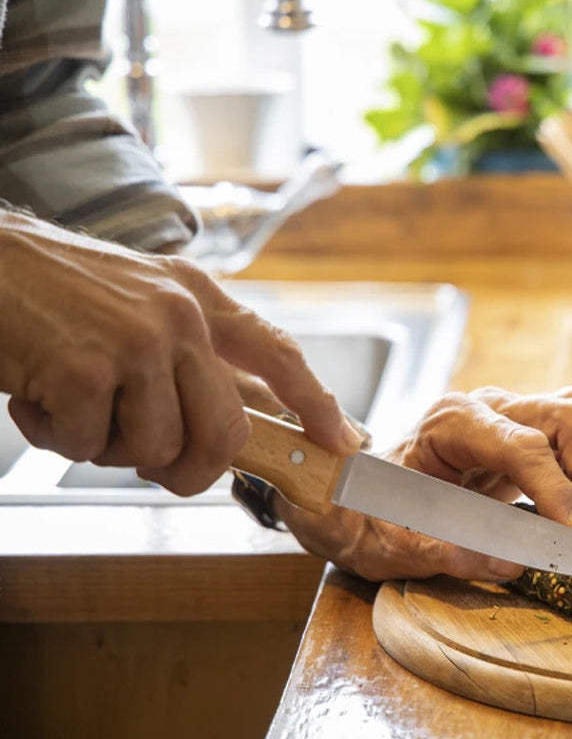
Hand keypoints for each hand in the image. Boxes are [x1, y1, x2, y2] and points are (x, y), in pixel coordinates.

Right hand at [0, 210, 361, 494]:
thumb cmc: (59, 291)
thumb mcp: (144, 302)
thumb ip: (195, 355)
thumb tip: (246, 414)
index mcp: (198, 297)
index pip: (278, 353)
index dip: (317, 403)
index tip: (341, 441)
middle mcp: (180, 316)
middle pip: (226, 434)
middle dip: (191, 469)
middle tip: (152, 462)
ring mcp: (138, 341)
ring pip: (158, 449)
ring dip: (110, 446)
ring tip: (78, 402)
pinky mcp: (90, 369)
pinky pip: (91, 447)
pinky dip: (60, 437)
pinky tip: (40, 394)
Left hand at [273, 384, 571, 581]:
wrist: (356, 495)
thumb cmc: (368, 513)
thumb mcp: (390, 541)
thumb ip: (442, 550)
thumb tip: (508, 565)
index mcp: (450, 422)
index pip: (523, 445)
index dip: (558, 491)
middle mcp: (487, 407)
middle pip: (569, 414)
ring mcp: (509, 417)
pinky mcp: (524, 435)